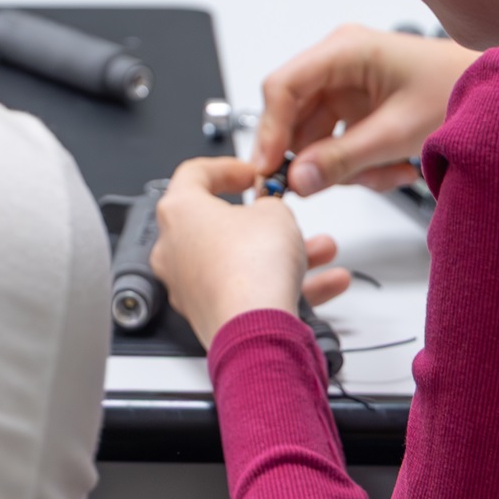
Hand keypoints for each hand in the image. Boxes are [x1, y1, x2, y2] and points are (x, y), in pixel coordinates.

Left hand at [151, 158, 350, 350]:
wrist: (254, 330)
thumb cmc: (250, 269)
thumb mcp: (275, 213)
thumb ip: (270, 204)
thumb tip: (269, 212)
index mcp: (179, 211)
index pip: (195, 174)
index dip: (228, 168)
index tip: (251, 173)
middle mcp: (175, 249)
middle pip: (220, 223)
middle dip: (263, 219)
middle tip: (284, 214)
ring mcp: (189, 285)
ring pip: (239, 260)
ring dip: (282, 254)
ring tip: (320, 250)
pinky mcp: (208, 313)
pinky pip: (247, 291)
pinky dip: (281, 285)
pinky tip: (323, 283)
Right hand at [254, 23, 478, 196]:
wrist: (497, 95)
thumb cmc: (456, 91)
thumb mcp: (397, 132)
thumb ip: (344, 159)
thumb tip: (297, 181)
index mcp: (344, 50)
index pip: (283, 87)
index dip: (269, 129)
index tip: (267, 168)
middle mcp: (337, 63)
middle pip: (294, 115)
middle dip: (310, 157)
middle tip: (315, 189)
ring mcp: (346, 86)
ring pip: (315, 137)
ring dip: (343, 167)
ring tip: (387, 175)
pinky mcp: (357, 107)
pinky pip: (337, 143)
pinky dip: (359, 165)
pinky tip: (395, 169)